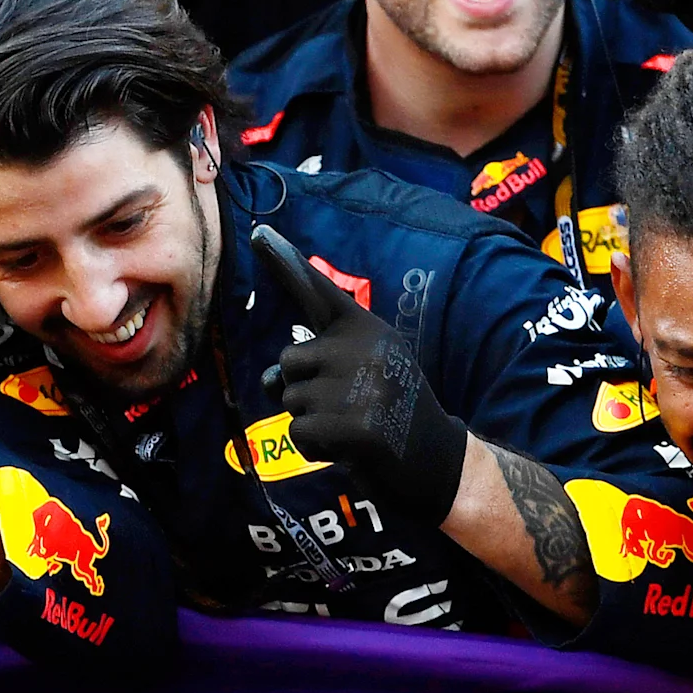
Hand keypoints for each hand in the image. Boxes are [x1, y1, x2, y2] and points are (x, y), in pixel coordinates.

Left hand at [264, 228, 467, 520]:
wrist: (435, 459)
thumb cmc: (391, 411)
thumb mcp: (367, 370)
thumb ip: (318, 364)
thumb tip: (271, 381)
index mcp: (365, 329)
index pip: (317, 292)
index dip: (284, 260)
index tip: (258, 232)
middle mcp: (360, 348)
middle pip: (287, 362)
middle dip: (303, 389)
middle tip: (346, 405)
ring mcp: (354, 386)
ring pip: (289, 400)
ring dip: (311, 421)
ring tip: (351, 426)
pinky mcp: (349, 425)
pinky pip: (299, 434)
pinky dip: (316, 448)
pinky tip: (348, 448)